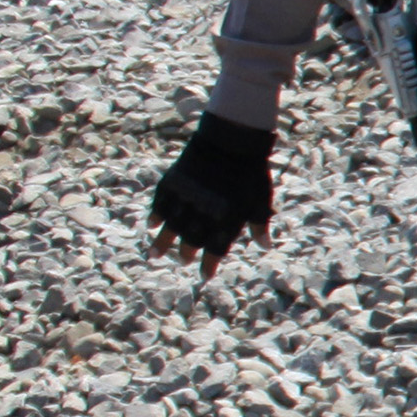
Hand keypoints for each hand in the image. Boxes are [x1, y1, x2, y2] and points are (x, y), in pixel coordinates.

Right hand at [146, 113, 273, 275]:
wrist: (231, 141)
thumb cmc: (251, 172)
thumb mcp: (261, 200)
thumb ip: (259, 225)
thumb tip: (265, 246)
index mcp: (228, 220)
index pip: (216, 249)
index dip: (210, 264)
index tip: (205, 275)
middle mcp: (205, 213)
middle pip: (192, 239)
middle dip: (186, 253)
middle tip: (183, 260)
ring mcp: (186, 198)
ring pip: (171, 226)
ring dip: (162, 242)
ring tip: (155, 255)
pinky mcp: (174, 183)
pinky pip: (161, 204)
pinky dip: (155, 216)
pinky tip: (151, 226)